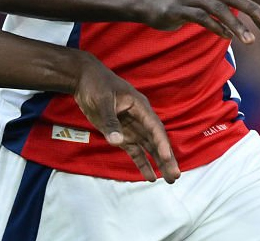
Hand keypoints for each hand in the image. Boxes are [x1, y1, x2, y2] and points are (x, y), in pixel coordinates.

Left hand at [71, 53, 179, 182]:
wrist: (84, 80)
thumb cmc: (96, 85)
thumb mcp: (102, 100)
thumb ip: (110, 121)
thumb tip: (117, 141)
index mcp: (140, 107)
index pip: (154, 128)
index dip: (162, 143)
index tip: (167, 158)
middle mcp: (140, 119)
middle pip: (156, 140)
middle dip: (166, 158)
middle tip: (175, 176)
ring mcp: (131, 127)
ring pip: (149, 147)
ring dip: (159, 162)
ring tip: (170, 180)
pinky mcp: (121, 133)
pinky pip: (135, 150)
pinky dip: (142, 162)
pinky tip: (150, 177)